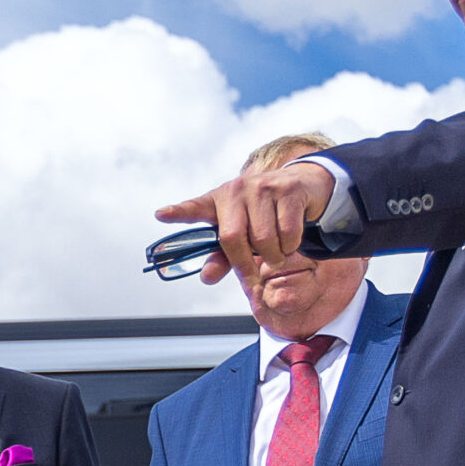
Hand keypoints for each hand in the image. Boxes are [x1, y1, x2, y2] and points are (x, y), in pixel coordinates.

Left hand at [156, 157, 334, 286]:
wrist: (304, 186)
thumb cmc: (263, 216)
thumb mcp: (241, 234)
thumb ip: (221, 257)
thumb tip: (206, 279)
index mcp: (218, 200)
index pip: (195, 208)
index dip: (178, 212)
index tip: (160, 215)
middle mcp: (236, 190)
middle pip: (232, 238)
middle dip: (244, 264)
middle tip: (253, 277)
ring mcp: (263, 187)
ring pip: (264, 239)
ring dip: (273, 256)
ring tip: (276, 253)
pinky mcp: (289, 190)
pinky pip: (287, 233)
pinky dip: (290, 245)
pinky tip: (290, 239)